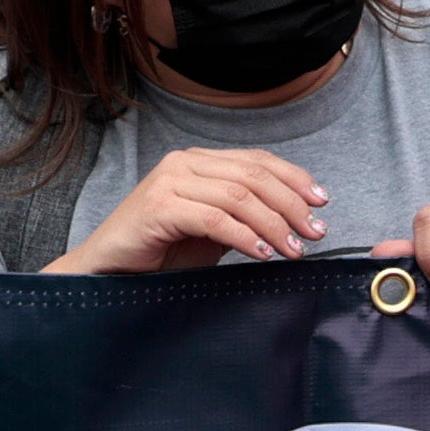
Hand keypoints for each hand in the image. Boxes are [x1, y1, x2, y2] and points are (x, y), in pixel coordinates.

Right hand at [49, 144, 329, 272]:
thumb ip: (242, 215)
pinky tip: (261, 253)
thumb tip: (293, 220)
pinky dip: (244, 236)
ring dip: (273, 224)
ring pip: (239, 195)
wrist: (108, 269)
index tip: (322, 202)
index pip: (257, 161)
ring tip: (293, 249)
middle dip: (291, 204)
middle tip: (314, 233)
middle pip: (253, 175)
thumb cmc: (159, 251)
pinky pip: (215, 218)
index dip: (294, 178)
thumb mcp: (211, 229)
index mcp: (199, 161)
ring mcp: (170, 181)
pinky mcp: (159, 206)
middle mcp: (184, 162)